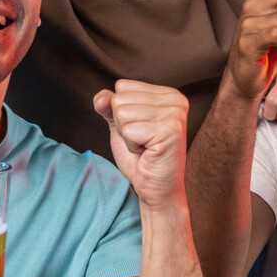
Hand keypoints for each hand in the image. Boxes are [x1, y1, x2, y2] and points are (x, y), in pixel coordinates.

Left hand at [94, 80, 190, 207]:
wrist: (157, 189)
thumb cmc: (141, 159)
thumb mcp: (120, 126)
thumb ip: (109, 106)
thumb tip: (101, 97)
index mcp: (168, 94)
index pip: (122, 86)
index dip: (122, 114)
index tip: (141, 131)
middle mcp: (175, 100)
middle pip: (120, 99)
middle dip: (124, 126)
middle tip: (143, 142)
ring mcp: (174, 114)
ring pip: (122, 113)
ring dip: (128, 136)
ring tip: (145, 147)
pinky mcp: (170, 130)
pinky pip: (129, 130)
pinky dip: (132, 145)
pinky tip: (147, 153)